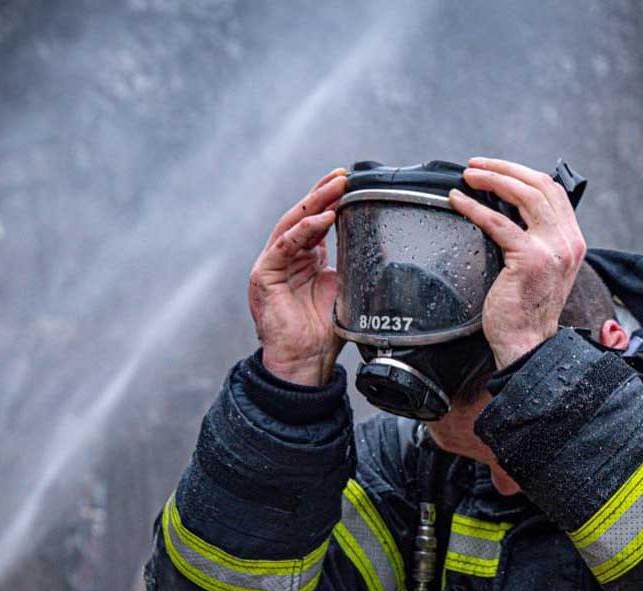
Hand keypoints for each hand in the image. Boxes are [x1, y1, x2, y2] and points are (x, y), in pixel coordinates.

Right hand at [248, 168, 347, 385]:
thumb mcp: (345, 288)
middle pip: (303, 216)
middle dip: (323, 193)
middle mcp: (286, 257)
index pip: (316, 220)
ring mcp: (273, 264)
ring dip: (315, 204)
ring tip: (335, 188)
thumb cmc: (323, 333)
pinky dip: (304, 230)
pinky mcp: (264, 275)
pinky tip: (323, 219)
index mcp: (304, 258)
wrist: (306, 362)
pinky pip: (284, 245)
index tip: (350, 181)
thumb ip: (352, 263)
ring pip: (292, 224)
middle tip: (343, 176)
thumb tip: (378, 240)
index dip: (331, 199)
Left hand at [449, 157, 586, 367]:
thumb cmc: (527, 312)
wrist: (528, 344)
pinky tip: (458, 202)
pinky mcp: (529, 259)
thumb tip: (506, 213)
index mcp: (572, 241)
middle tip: (476, 165)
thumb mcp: (541, 270)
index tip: (497, 169)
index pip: (552, 191)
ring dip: (492, 179)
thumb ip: (535, 241)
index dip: (522, 173)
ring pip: (523, 194)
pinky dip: (475, 207)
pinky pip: (497, 222)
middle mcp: (567, 241)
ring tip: (469, 176)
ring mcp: (551, 249)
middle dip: (504, 168)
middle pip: (539, 184)